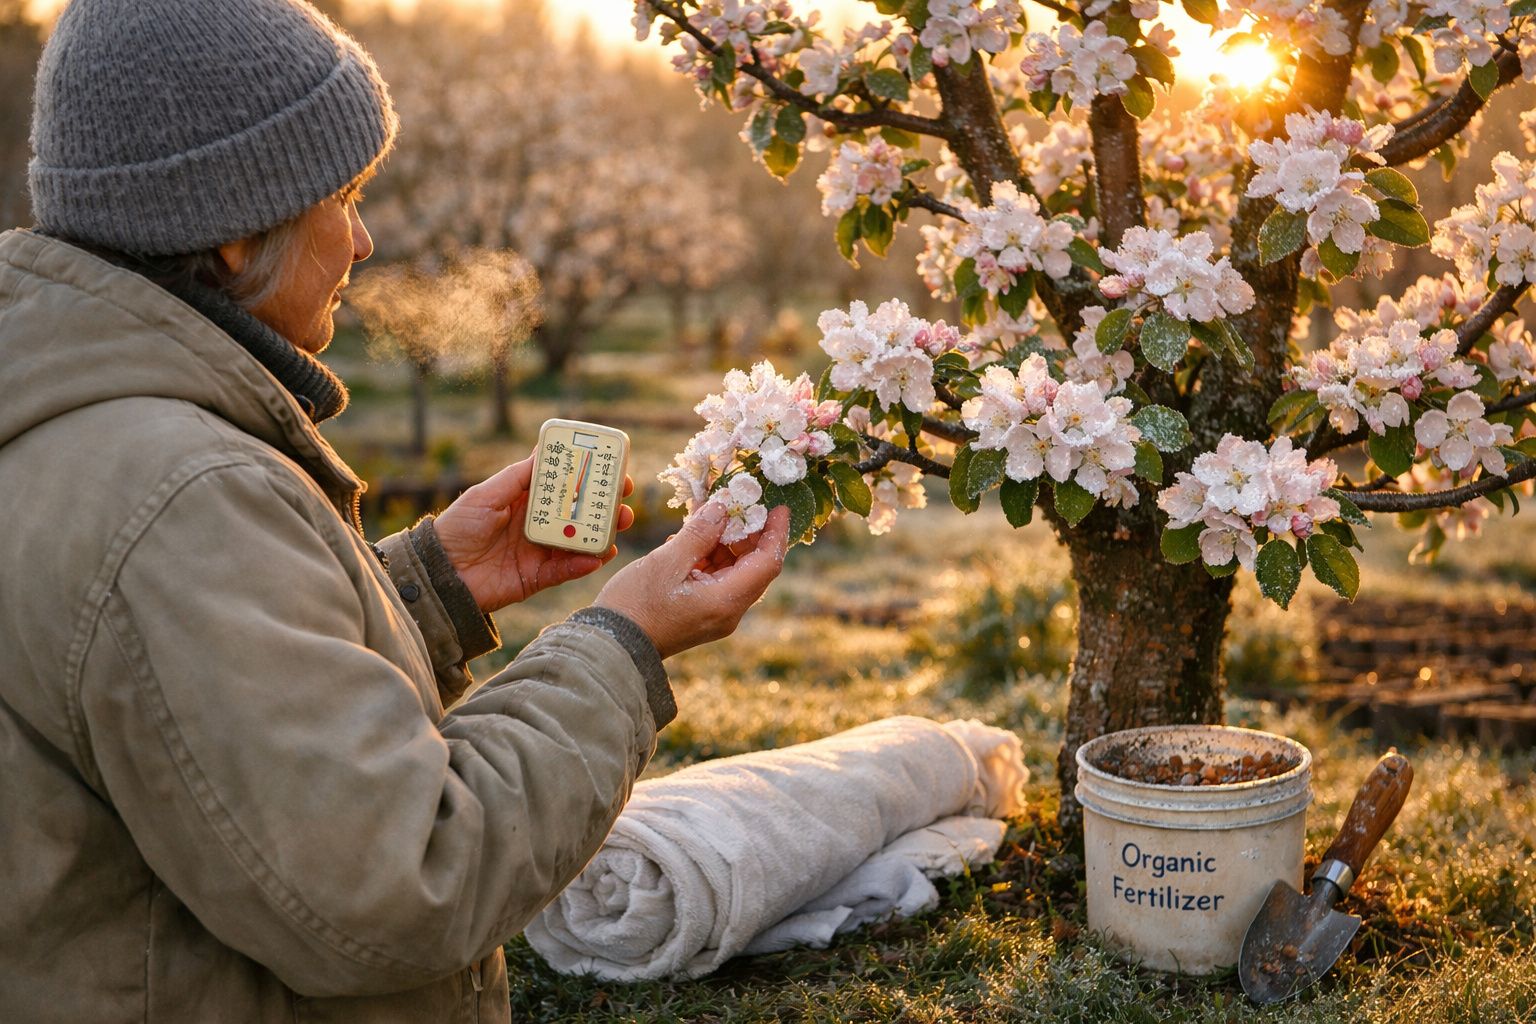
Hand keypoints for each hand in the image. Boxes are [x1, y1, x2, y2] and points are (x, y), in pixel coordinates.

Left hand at [433, 456, 634, 612]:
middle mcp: (538, 525)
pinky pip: (567, 571)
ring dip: (603, 533)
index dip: (589, 478)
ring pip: (580, 542)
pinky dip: (584, 564)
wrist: (440, 573)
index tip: (612, 469)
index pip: (566, 486)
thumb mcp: (486, 494)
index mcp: (527, 501)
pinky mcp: (537, 578)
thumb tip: (545, 452)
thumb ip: (518, 477)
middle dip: (605, 506)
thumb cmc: (458, 527)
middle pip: (580, 514)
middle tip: (624, 499)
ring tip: (619, 525)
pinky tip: (598, 556)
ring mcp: (540, 552)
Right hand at [594, 504, 789, 658]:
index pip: (768, 563)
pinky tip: (691, 537)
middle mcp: (728, 611)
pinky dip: (709, 556)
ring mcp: (715, 614)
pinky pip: (716, 579)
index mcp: (726, 601)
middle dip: (747, 533)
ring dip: (724, 542)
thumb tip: (721, 508)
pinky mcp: (701, 612)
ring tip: (707, 515)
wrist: (611, 644)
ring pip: (733, 571)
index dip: (776, 533)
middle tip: (734, 503)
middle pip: (753, 566)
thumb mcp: (666, 561)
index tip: (779, 508)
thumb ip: (699, 534)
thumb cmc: (635, 605)